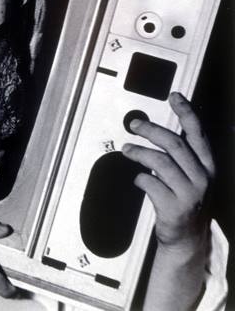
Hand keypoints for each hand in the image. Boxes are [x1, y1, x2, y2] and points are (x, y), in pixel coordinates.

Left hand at [122, 92, 213, 252]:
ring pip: (160, 162)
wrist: (187, 238)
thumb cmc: (185, 200)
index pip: (198, 133)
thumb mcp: (191, 175)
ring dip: (139, 152)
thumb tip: (154, 129)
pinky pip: (150, 183)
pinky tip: (137, 179)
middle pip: (174, 144)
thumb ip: (180, 154)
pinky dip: (139, 178)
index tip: (174, 96)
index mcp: (207, 165)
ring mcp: (190, 193)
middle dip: (151, 130)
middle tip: (133, 125)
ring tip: (127, 149)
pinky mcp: (174, 207)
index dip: (186, 112)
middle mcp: (202, 177)